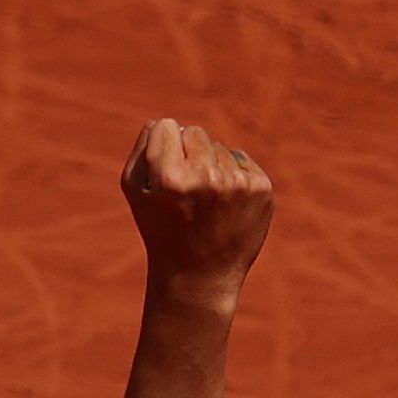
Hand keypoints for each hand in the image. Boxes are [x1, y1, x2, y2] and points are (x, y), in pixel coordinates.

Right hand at [120, 118, 270, 296]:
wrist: (200, 276)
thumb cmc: (161, 231)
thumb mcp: (136, 191)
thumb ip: (143, 147)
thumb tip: (164, 121)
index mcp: (170, 177)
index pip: (167, 126)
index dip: (163, 148)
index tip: (165, 174)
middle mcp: (206, 177)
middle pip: (195, 132)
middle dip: (188, 154)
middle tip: (186, 193)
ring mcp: (237, 183)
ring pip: (220, 148)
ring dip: (211, 167)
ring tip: (206, 204)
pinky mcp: (261, 189)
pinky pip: (241, 160)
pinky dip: (233, 177)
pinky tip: (226, 205)